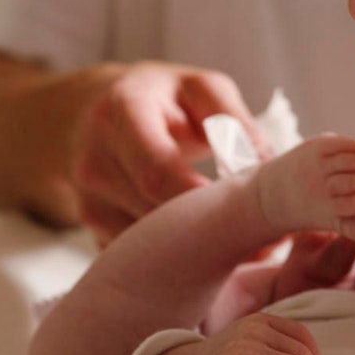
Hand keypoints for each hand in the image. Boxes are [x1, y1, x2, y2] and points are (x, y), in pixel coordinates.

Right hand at [71, 62, 269, 244]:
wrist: (105, 111)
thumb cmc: (168, 100)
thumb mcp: (203, 91)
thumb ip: (235, 122)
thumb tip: (266, 168)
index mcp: (124, 112)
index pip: (156, 169)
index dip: (199, 197)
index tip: (240, 210)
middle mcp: (94, 158)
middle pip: (152, 213)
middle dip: (207, 230)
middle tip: (265, 242)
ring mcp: (88, 199)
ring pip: (145, 245)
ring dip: (195, 253)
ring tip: (242, 243)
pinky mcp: (94, 229)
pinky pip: (137, 259)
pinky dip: (174, 262)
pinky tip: (206, 251)